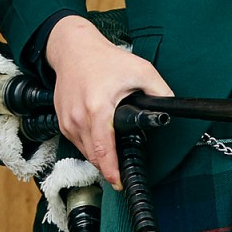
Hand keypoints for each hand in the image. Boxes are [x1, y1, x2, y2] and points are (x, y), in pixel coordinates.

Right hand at [44, 15, 172, 186]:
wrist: (73, 50)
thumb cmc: (104, 59)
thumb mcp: (141, 70)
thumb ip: (160, 91)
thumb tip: (169, 109)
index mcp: (97, 108)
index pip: (103, 149)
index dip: (111, 170)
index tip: (119, 182)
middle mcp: (78, 118)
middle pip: (94, 156)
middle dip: (109, 166)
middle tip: (122, 169)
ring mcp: (67, 121)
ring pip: (85, 152)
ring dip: (100, 157)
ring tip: (113, 151)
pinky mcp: (62, 121)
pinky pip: (77, 143)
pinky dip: (90, 146)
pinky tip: (100, 137)